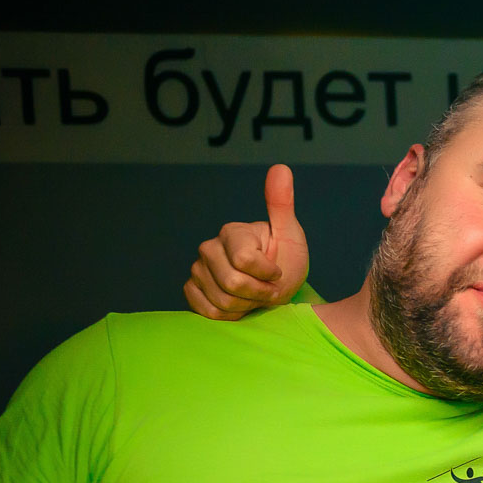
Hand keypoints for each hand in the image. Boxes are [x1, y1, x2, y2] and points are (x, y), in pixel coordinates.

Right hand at [183, 163, 310, 319]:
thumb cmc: (285, 258)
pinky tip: (240, 304)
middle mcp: (209, 248)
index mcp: (232, 232)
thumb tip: (281, 168)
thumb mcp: (290, 233)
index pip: (245, 262)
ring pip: (222, 301)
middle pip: (233, 284)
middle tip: (269, 288)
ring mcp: (198, 269)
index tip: (278, 272)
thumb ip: (282, 204)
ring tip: (255, 295)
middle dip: (259, 294)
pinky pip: (207, 311)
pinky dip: (229, 314)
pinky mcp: (192, 289)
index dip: (269, 275)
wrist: (274, 285)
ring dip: (247, 305)